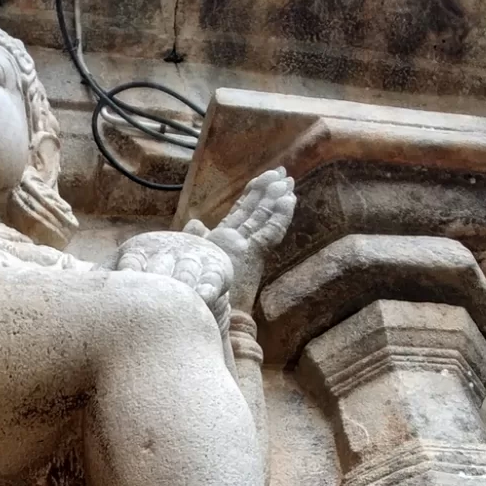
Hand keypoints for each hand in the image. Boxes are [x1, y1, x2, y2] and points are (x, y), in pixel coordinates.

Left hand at [185, 165, 295, 310]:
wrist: (209, 313)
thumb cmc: (199, 291)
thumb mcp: (195, 258)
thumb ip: (196, 239)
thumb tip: (195, 222)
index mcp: (225, 242)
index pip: (242, 213)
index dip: (252, 195)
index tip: (261, 178)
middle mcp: (239, 243)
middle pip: (256, 211)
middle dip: (268, 190)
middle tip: (282, 172)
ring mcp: (249, 248)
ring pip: (266, 218)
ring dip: (277, 198)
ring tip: (288, 180)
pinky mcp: (255, 255)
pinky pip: (271, 231)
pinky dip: (281, 214)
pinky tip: (289, 198)